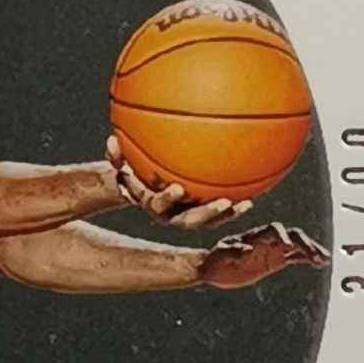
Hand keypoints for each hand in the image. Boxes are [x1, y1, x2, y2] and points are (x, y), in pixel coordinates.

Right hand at [106, 135, 247, 230]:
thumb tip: (111, 142)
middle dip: (207, 214)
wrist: (137, 183)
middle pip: (189, 220)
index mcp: (152, 202)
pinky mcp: (199, 208)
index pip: (159, 204)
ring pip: (207, 219)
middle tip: (223, 203)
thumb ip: (115, 156)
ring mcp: (186, 213)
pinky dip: (234, 203)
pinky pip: (218, 207)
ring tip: (245, 204)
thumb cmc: (129, 168)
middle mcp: (171, 213)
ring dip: (226, 213)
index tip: (177, 189)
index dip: (168, 198)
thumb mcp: (120, 162)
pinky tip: (252, 194)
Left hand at [192, 223, 329, 288]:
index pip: (273, 230)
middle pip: (291, 235)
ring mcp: (273, 248)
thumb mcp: (220, 257)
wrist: (214, 268)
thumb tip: (246, 250)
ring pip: (298, 244)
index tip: (288, 246)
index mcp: (254, 236)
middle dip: (305, 243)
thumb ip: (232, 252)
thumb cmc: (214, 261)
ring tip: (324, 259)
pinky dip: (309, 258)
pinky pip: (296, 256)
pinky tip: (320, 263)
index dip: (282, 236)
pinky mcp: (277, 259)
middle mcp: (267, 239)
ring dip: (312, 250)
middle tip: (315, 255)